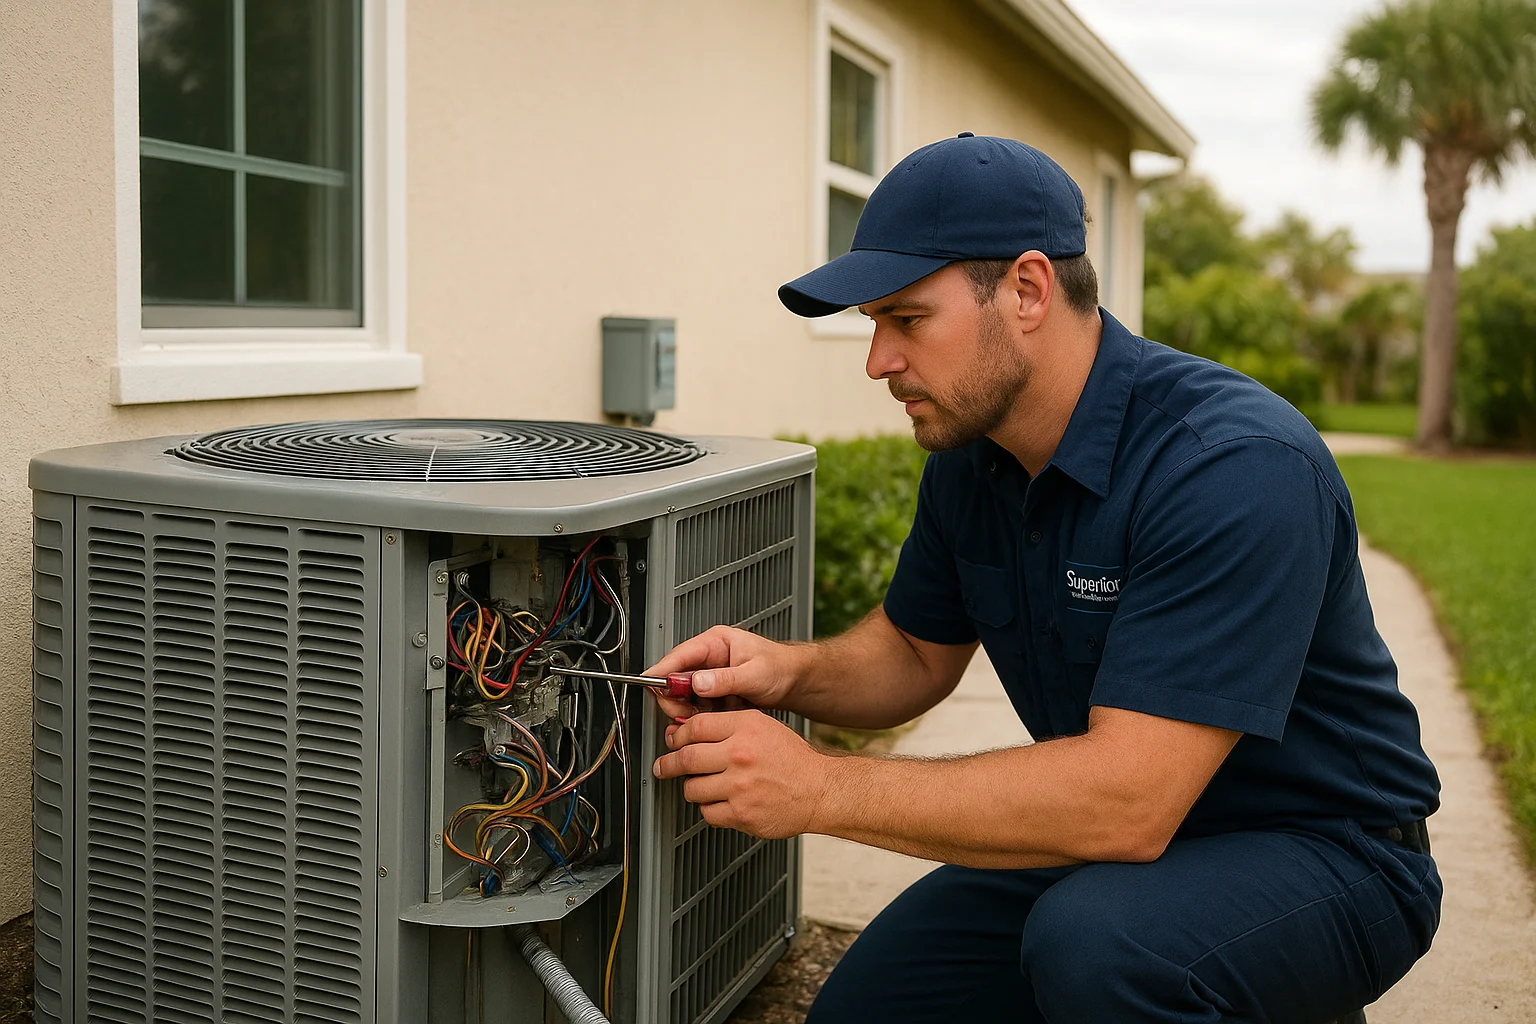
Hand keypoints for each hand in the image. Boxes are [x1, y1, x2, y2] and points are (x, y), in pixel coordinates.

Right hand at [645, 625, 804, 720]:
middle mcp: (708, 657)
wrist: (795, 681)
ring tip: (709, 717)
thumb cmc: (780, 668)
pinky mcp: (713, 691)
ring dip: (690, 710)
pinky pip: (696, 705)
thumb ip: (725, 679)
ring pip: (684, 695)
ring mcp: (710, 675)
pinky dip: (701, 716)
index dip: (661, 672)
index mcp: (715, 642)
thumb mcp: (753, 674)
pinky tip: (716, 719)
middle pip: (675, 678)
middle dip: (677, 699)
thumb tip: (697, 682)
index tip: (649, 685)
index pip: (678, 655)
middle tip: (686, 716)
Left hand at [652, 710, 830, 839]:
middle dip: (669, 763)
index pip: (696, 727)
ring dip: (693, 787)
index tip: (673, 741)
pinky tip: (721, 801)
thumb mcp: (763, 727)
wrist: (820, 790)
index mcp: (746, 728)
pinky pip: (708, 813)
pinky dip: (710, 808)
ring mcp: (740, 787)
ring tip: (703, 785)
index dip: (678, 735)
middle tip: (665, 766)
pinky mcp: (742, 814)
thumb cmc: (793, 760)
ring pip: (693, 788)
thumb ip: (728, 726)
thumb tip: (688, 731)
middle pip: (687, 758)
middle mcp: (741, 755)